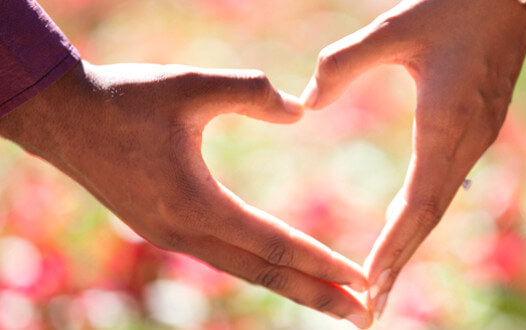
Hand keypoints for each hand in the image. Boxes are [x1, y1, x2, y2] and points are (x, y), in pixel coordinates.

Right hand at [0, 61, 372, 327]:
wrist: (64, 117)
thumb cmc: (126, 98)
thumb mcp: (191, 85)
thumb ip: (251, 93)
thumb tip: (300, 110)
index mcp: (197, 205)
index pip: (276, 245)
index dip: (323, 264)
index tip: (363, 282)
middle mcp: (185, 234)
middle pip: (265, 274)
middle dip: (318, 296)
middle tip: (364, 316)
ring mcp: (172, 237)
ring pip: (243, 270)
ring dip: (291, 285)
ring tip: (332, 299)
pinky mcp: (164, 230)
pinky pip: (223, 257)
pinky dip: (258, 266)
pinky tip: (278, 266)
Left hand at [301, 0, 525, 317]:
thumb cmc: (452, 7)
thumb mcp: (394, 29)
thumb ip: (345, 64)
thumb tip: (305, 102)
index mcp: (446, 123)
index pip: (418, 202)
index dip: (395, 245)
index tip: (370, 282)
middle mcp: (467, 140)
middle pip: (431, 216)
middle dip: (401, 260)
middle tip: (373, 304)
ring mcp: (478, 136)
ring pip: (441, 202)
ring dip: (412, 240)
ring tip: (384, 274)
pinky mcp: (479, 127)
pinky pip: (448, 182)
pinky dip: (424, 211)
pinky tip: (406, 219)